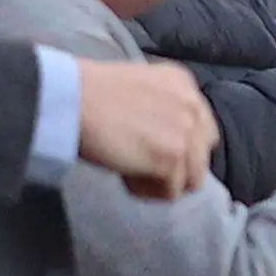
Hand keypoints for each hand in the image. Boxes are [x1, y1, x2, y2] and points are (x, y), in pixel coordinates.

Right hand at [78, 58, 217, 198]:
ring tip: (130, 171)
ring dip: (161, 182)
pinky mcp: (173, 156)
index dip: (177, 146)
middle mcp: (192, 104)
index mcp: (183, 83)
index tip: (147, 149)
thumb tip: (163, 139)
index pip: (201, 129)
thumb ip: (160, 108)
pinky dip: (146, 190)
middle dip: (176, 167)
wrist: (73, 100)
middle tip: (142, 165)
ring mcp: (186, 131)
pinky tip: (125, 174)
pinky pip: (171, 192)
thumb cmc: (89, 94)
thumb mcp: (138, 89)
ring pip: (191, 179)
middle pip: (201, 156)